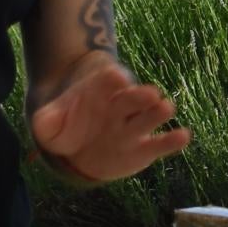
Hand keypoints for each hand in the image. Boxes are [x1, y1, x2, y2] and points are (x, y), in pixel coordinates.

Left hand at [28, 56, 190, 185]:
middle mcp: (122, 107)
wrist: (82, 149)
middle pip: (132, 97)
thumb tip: (44, 121)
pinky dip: (172, 141)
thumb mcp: (49, 124)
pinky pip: (160, 144)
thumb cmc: (68, 128)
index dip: (111, 79)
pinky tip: (183, 136)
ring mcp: (134, 127)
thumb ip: (46, 121)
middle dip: (139, 95)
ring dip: (157, 113)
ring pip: (148, 117)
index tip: (115, 77)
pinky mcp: (144, 149)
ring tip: (166, 109)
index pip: (107, 81)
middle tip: (149, 93)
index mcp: (100, 93)